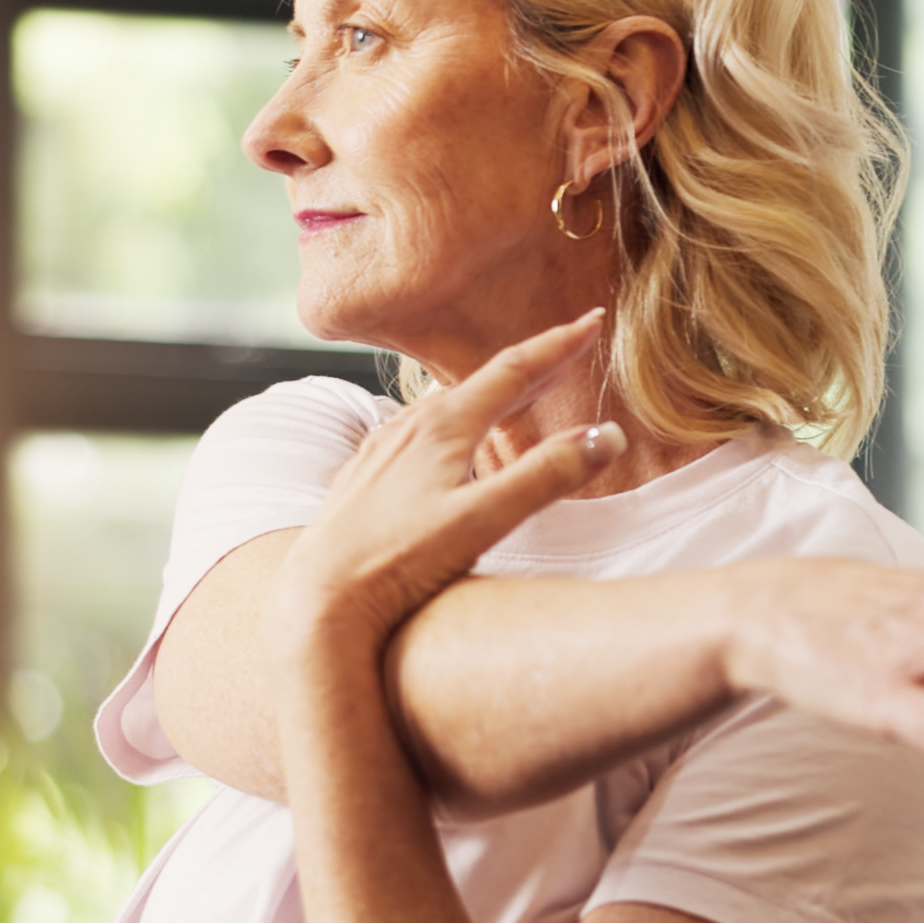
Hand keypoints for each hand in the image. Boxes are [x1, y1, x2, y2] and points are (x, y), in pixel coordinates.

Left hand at [265, 312, 623, 665]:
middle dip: (530, 367)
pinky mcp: (362, 484)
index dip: (559, 345)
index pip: (514, 371)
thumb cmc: (396, 564)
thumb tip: (606, 435)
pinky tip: (445, 447)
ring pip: (444, 410)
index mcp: (442, 428)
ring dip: (488, 396)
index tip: (594, 319)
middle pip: (480, 385)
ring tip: (516, 395)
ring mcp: (380, 455)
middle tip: (568, 351)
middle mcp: (406, 430)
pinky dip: (451, 425)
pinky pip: (416, 437)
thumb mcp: (482, 521)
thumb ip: (545, 477)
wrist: (317, 603)